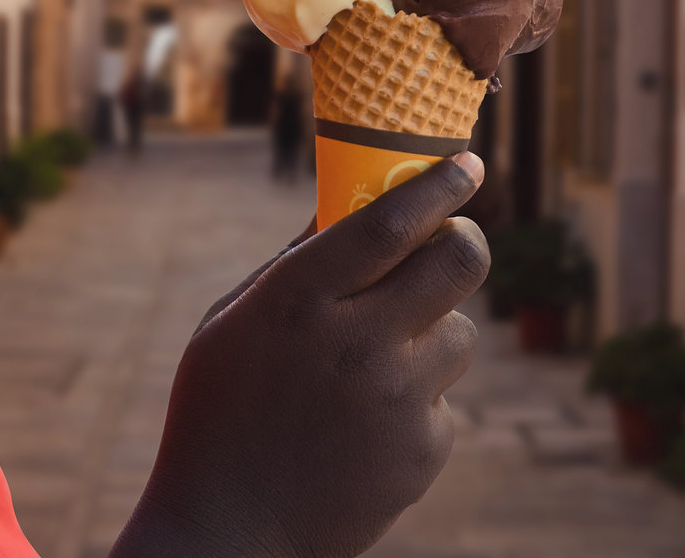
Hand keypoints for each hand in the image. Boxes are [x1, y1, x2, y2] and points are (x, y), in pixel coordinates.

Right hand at [111, 153, 489, 557]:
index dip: (438, 185)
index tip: (466, 164)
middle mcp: (356, 342)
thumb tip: (346, 204)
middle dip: (464, 238)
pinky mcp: (422, 450)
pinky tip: (362, 429)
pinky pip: (442, 399)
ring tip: (375, 365)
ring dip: (431, 333)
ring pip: (460, 332)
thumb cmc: (219, 415)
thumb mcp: (233, 323)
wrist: (230, 534)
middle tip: (451, 240)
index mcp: (299, 299)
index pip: (390, 222)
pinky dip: (414, 403)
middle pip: (459, 261)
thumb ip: (296, 264)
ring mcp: (395, 399)